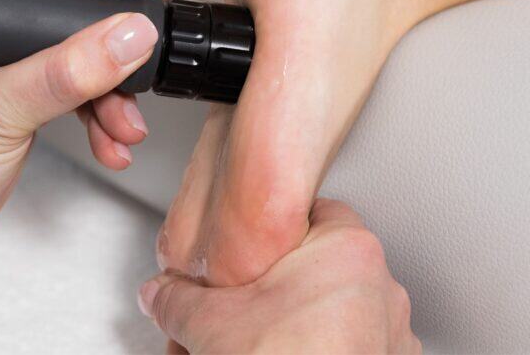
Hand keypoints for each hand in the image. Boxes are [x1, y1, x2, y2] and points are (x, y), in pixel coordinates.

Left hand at [0, 0, 165, 284]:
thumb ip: (62, 74)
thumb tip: (129, 36)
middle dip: (113, 14)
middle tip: (146, 31)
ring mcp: (12, 54)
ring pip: (85, 35)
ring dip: (117, 76)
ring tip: (126, 118)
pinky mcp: (31, 90)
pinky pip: (85, 80)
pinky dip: (106, 108)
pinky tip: (112, 139)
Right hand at [141, 199, 419, 353]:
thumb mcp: (207, 321)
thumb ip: (178, 297)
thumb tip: (163, 294)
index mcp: (347, 252)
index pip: (313, 212)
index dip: (274, 229)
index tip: (249, 247)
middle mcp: (381, 290)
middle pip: (319, 268)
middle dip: (275, 287)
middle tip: (238, 308)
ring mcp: (392, 337)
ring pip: (337, 312)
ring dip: (300, 323)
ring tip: (256, 343)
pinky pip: (352, 347)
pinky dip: (322, 350)